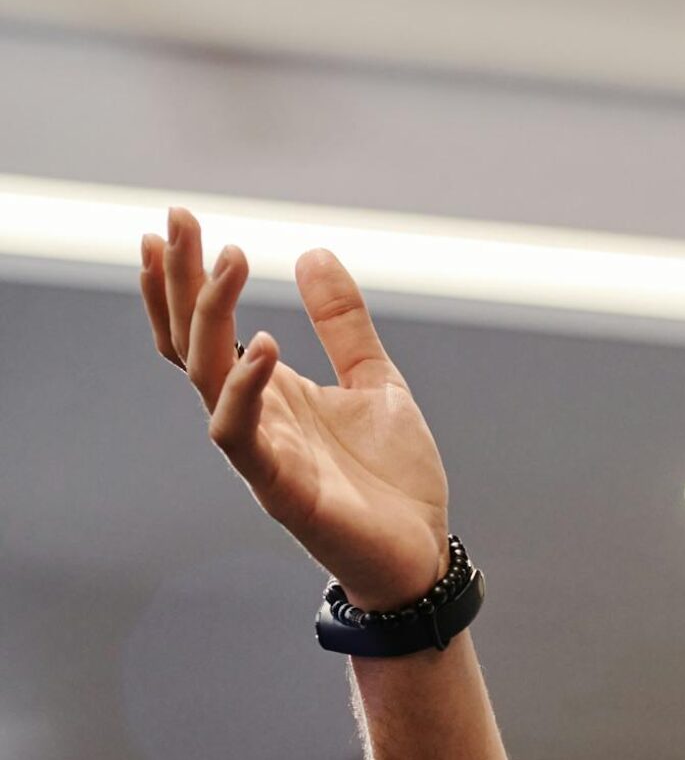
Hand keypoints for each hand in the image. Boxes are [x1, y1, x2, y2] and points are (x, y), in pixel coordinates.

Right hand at [138, 207, 449, 610]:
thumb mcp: (375, 380)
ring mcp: (261, 453)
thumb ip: (342, 324)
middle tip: (178, 218)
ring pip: (207, 378)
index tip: (177, 220)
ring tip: (230, 258)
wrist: (419, 553)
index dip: (187, 279)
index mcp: (271, 391)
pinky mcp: (279, 488)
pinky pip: (241, 435)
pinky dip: (245, 390)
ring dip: (210, 317)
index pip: (207, 329)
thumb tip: (313, 252)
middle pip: (192, 342)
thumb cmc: (391, 476)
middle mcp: (253, 416)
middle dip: (181, 281)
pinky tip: (264, 345)